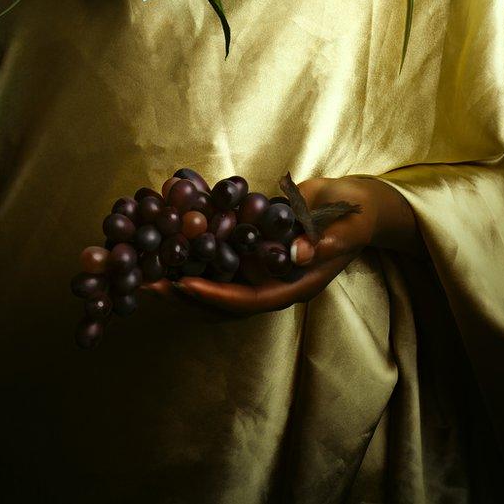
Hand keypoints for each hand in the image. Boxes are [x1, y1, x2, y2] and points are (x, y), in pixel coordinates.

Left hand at [139, 176, 378, 318]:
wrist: (359, 204)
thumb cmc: (355, 215)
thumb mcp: (346, 227)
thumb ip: (324, 241)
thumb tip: (299, 252)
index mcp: (295, 285)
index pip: (251, 299)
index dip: (218, 295)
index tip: (186, 285)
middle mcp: (273, 280)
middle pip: (224, 295)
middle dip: (186, 290)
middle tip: (146, 281)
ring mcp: (262, 264)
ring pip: (217, 276)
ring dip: (183, 271)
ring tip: (144, 265)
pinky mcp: (255, 245)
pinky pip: (222, 250)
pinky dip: (197, 244)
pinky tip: (170, 233)